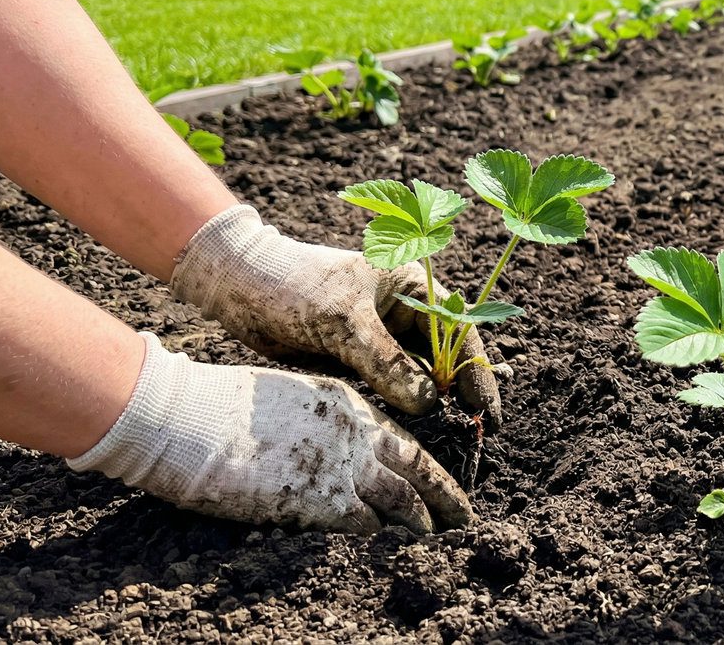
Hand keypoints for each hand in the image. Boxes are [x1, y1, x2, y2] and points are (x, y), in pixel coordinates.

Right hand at [69, 334, 472, 532]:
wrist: (188, 418)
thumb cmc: (222, 408)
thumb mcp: (288, 400)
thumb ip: (320, 425)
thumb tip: (332, 450)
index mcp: (348, 403)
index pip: (402, 437)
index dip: (424, 464)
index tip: (439, 480)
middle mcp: (356, 432)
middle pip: (418, 467)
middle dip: (445, 494)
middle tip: (465, 516)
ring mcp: (341, 465)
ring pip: (401, 499)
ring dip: (423, 520)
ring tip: (438, 536)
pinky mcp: (320, 499)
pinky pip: (363, 522)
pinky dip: (379, 534)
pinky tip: (388, 545)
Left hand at [170, 205, 503, 417]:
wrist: (237, 286)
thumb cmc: (293, 287)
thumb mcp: (343, 323)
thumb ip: (386, 363)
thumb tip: (427, 404)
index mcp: (411, 287)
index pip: (457, 331)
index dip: (476, 371)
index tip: (486, 410)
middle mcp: (402, 311)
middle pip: (443, 357)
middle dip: (459, 392)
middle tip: (477, 432)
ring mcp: (380, 336)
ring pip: (416, 375)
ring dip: (432, 403)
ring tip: (454, 437)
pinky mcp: (356, 356)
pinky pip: (388, 385)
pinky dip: (402, 405)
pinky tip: (414, 430)